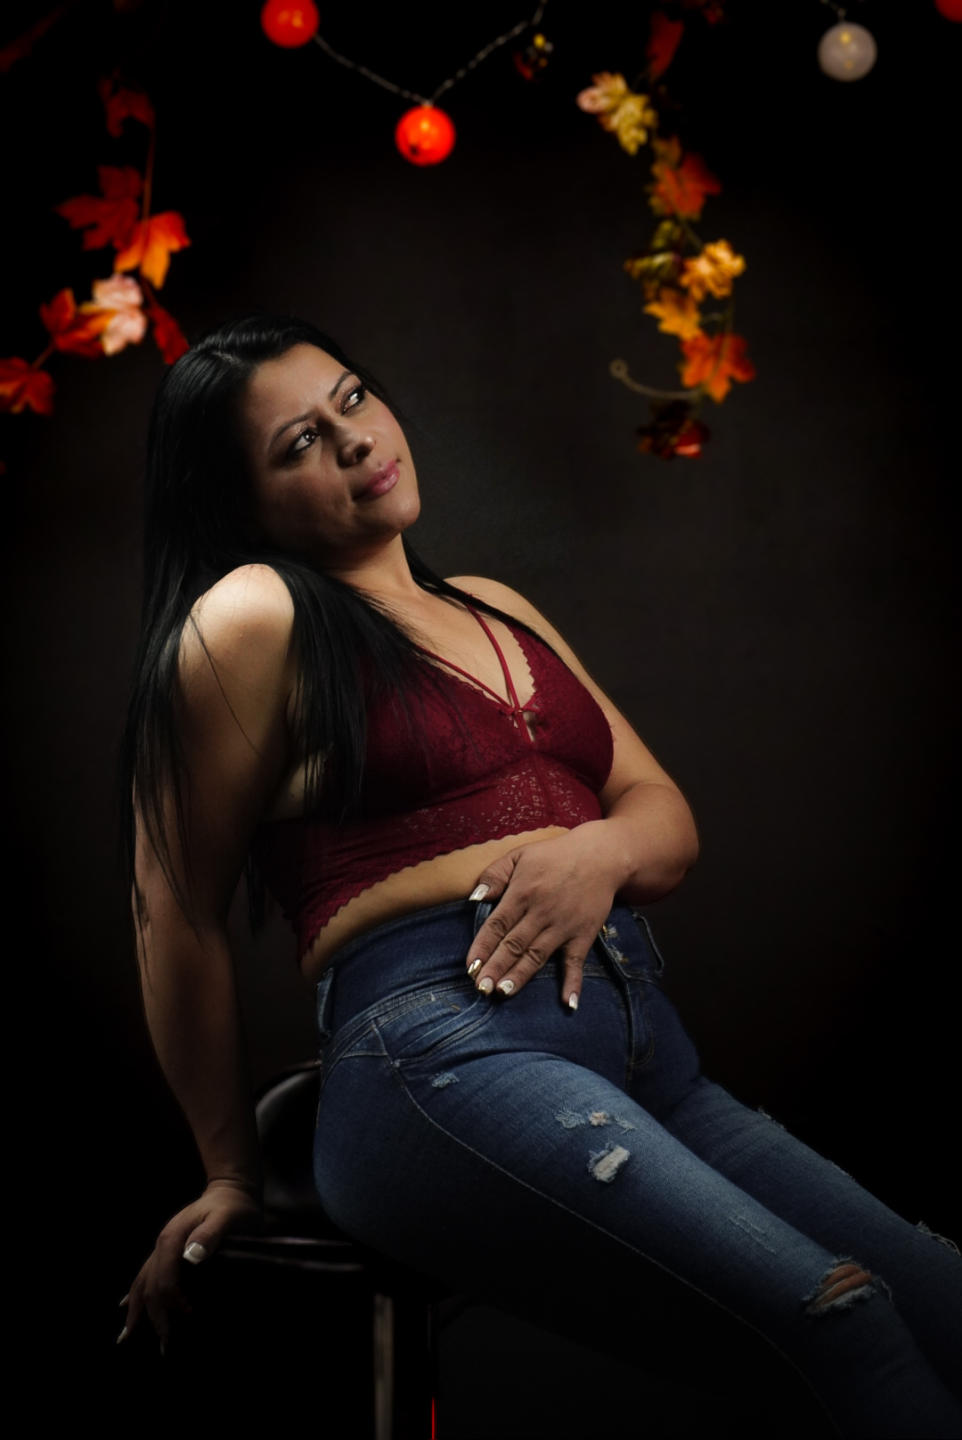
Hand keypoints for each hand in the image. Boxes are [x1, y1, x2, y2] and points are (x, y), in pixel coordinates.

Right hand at [119, 1179, 262, 1352]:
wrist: (230, 1188)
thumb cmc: (233, 1206)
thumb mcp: (227, 1217)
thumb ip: (211, 1234)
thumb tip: (191, 1258)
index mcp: (173, 1239)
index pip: (165, 1280)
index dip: (174, 1301)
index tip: (189, 1316)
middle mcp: (162, 1244)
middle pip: (149, 1286)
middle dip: (154, 1317)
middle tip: (164, 1346)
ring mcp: (162, 1246)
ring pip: (141, 1282)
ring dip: (136, 1309)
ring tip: (128, 1336)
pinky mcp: (167, 1249)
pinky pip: (145, 1274)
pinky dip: (135, 1293)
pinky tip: (125, 1305)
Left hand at [466, 825, 620, 1009]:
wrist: (601, 856)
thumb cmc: (554, 856)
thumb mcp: (520, 855)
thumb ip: (494, 875)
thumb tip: (475, 898)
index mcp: (522, 892)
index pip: (497, 924)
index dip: (482, 946)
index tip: (469, 966)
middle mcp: (541, 912)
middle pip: (514, 944)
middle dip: (496, 967)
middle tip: (481, 988)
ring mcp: (563, 926)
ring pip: (538, 955)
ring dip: (521, 975)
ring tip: (504, 992)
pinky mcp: (583, 934)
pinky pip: (576, 962)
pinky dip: (573, 982)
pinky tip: (568, 1003)